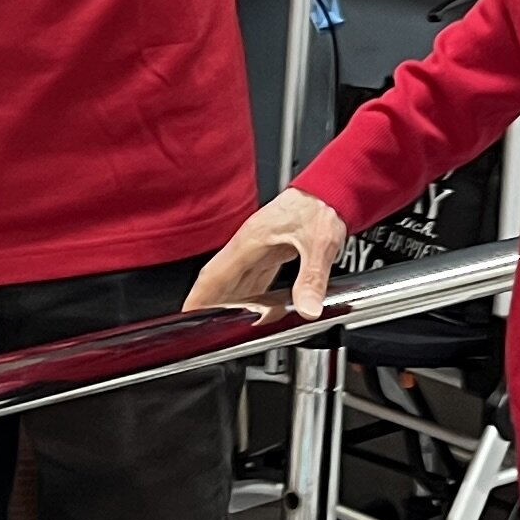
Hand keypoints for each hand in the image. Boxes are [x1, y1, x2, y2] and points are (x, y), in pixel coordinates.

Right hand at [187, 188, 349, 315]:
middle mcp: (249, 244)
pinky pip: (251, 277)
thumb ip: (312, 279)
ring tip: (223, 324)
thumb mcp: (320, 244)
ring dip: (227, 302)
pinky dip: (247, 295)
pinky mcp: (269, 250)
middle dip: (209, 305)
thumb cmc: (321, 206)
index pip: (214, 273)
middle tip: (202, 329)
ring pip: (234, 280)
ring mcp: (258, 247)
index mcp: (251, 240)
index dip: (199, 296)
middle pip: (220, 280)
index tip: (187, 313)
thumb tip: (308, 308)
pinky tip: (253, 307)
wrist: (332, 189)